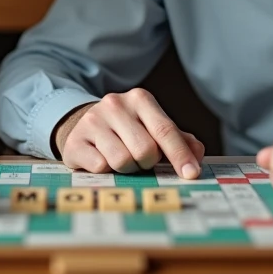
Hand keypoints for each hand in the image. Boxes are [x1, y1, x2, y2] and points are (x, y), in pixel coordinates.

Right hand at [54, 88, 205, 178]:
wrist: (85, 127)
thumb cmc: (127, 131)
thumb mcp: (153, 129)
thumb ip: (179, 141)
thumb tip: (197, 155)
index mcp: (140, 99)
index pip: (165, 130)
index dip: (180, 155)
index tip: (191, 174)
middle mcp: (115, 104)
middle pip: (145, 150)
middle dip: (147, 163)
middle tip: (141, 160)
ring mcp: (92, 121)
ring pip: (122, 161)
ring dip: (127, 169)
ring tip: (121, 159)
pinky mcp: (75, 140)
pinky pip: (100, 167)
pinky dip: (106, 171)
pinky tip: (102, 159)